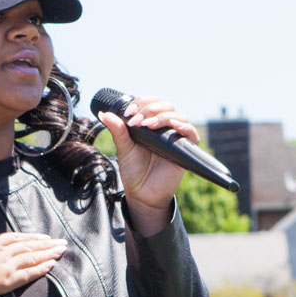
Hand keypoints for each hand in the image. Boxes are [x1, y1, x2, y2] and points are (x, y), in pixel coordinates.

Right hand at [0, 217, 66, 294]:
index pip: (17, 238)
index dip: (33, 238)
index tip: (46, 237)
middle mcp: (3, 253)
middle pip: (29, 246)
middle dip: (47, 244)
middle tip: (62, 242)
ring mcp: (6, 266)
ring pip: (31, 257)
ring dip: (48, 254)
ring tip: (62, 250)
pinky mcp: (7, 281)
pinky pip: (28, 274)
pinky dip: (40, 269)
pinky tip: (52, 265)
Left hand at [98, 96, 198, 235]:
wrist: (142, 194)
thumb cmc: (134, 171)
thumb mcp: (124, 149)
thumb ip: (117, 131)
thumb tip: (104, 114)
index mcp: (150, 124)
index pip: (151, 103)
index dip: (142, 103)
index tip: (129, 113)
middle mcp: (164, 128)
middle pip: (166, 106)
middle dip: (150, 109)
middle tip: (137, 121)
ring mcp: (175, 138)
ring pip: (178, 116)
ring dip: (163, 116)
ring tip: (148, 125)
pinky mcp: (184, 150)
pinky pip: (191, 134)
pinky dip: (185, 127)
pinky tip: (174, 126)